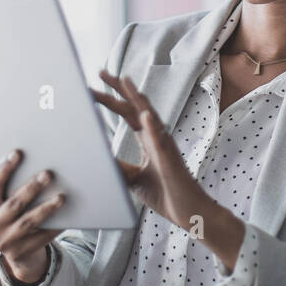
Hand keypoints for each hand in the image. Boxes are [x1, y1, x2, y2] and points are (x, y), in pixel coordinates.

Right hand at [0, 148, 65, 284]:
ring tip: (62, 196)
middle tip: (48, 174)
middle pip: (13, 204)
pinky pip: (41, 238)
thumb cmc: (10, 213)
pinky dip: (54, 227)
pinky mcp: (20, 253)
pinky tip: (66, 217)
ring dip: (46, 208)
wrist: (16, 250)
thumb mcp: (0, 199)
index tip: (18, 153)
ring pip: (28, 222)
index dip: (4, 168)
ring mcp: (4, 242)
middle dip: (31, 187)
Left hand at [91, 69, 208, 230]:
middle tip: (101, 72)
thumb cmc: (165, 194)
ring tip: (124, 80)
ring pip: (149, 115)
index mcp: (148, 139)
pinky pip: (162, 140)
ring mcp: (164, 145)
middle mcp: (156, 136)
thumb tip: (98, 159)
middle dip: (118, 89)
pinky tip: (145, 114)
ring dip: (136, 98)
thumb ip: (119, 166)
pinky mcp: (170, 159)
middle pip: (135, 106)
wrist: (188, 212)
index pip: (128, 112)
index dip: (113, 97)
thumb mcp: (133, 178)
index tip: (97, 84)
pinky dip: (153, 126)